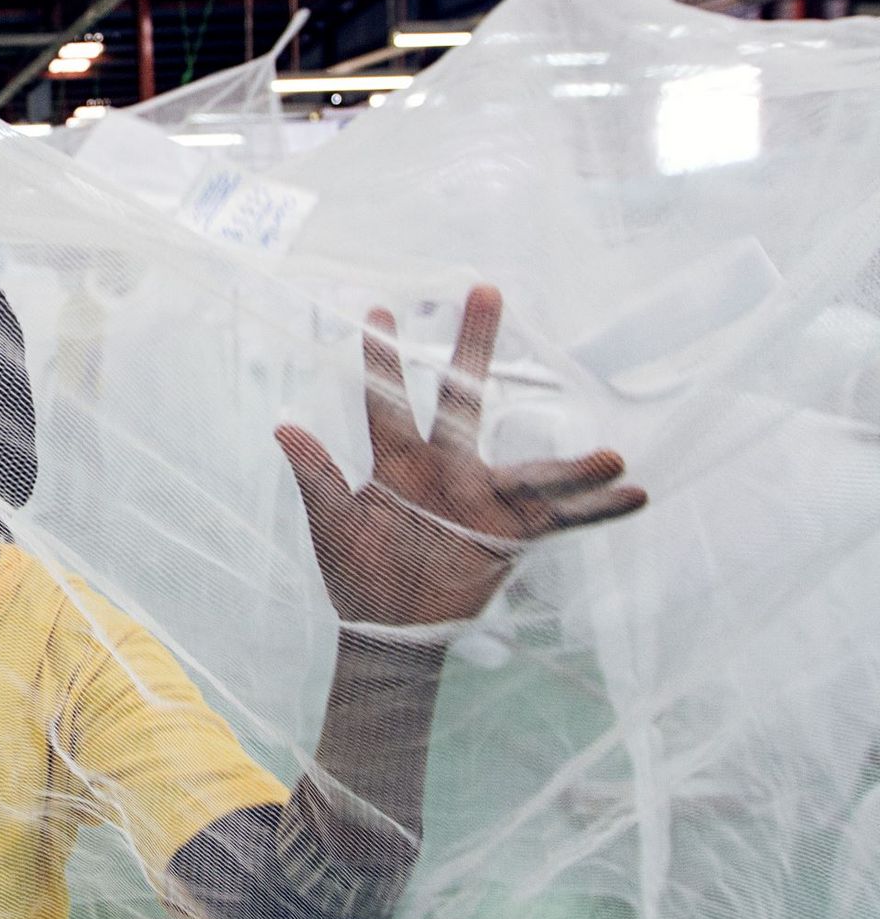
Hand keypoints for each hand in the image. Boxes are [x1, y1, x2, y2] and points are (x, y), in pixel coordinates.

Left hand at [275, 286, 646, 626]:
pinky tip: (635, 495)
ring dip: (572, 464)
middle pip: (463, 400)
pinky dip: (598, 511)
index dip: (382, 358)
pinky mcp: (511, 534)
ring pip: (531, 470)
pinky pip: (561, 520)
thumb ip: (316, 476)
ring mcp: (483, 499)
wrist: (387, 628)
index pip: (387, 401)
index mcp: (397, 462)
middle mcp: (445, 468)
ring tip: (615, 454)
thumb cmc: (356, 573)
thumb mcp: (333, 524)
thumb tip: (283, 426)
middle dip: (474, 347)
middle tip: (487, 290)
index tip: (380, 308)